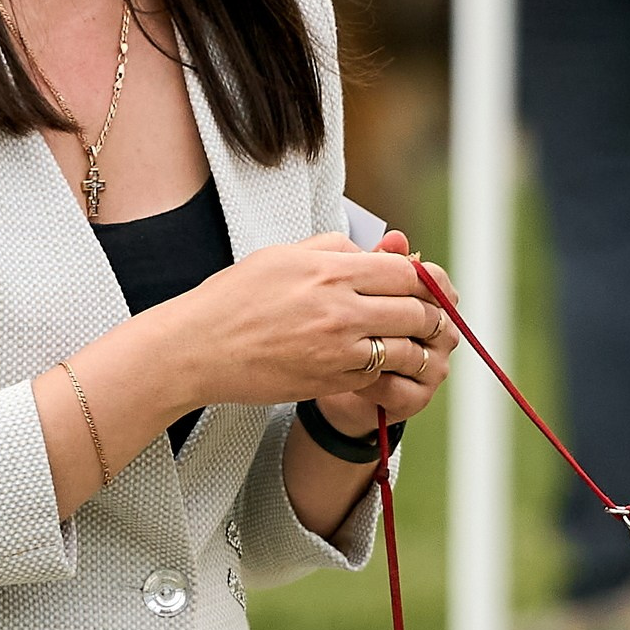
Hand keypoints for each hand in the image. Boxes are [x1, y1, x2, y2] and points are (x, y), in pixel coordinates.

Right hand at [164, 226, 452, 425]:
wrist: (198, 348)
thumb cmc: (235, 297)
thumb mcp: (283, 255)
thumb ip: (335, 248)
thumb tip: (378, 250)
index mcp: (330, 271)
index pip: (404, 274)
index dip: (423, 280)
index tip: (423, 286)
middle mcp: (339, 310)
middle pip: (415, 312)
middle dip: (430, 315)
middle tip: (431, 318)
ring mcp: (336, 350)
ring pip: (405, 350)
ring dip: (417, 347)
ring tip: (415, 344)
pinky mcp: (329, 381)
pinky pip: (378, 375)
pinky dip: (387, 370)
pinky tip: (382, 363)